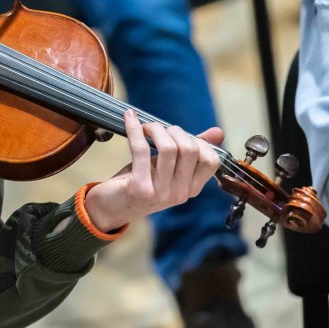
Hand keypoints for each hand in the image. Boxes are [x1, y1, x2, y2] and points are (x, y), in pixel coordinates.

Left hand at [84, 110, 223, 232]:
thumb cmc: (140, 183)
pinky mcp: (139, 188)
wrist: (110, 208)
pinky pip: (141, 149)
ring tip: (145, 126)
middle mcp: (180, 193)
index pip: (211, 161)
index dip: (197, 141)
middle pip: (190, 150)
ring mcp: (161, 192)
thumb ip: (189, 152)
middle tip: (157, 128)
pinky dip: (135, 129)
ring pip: (169, 148)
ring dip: (156, 129)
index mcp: (191, 189)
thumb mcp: (167, 168)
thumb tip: (218, 132)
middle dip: (174, 130)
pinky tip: (130, 119)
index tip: (178, 135)